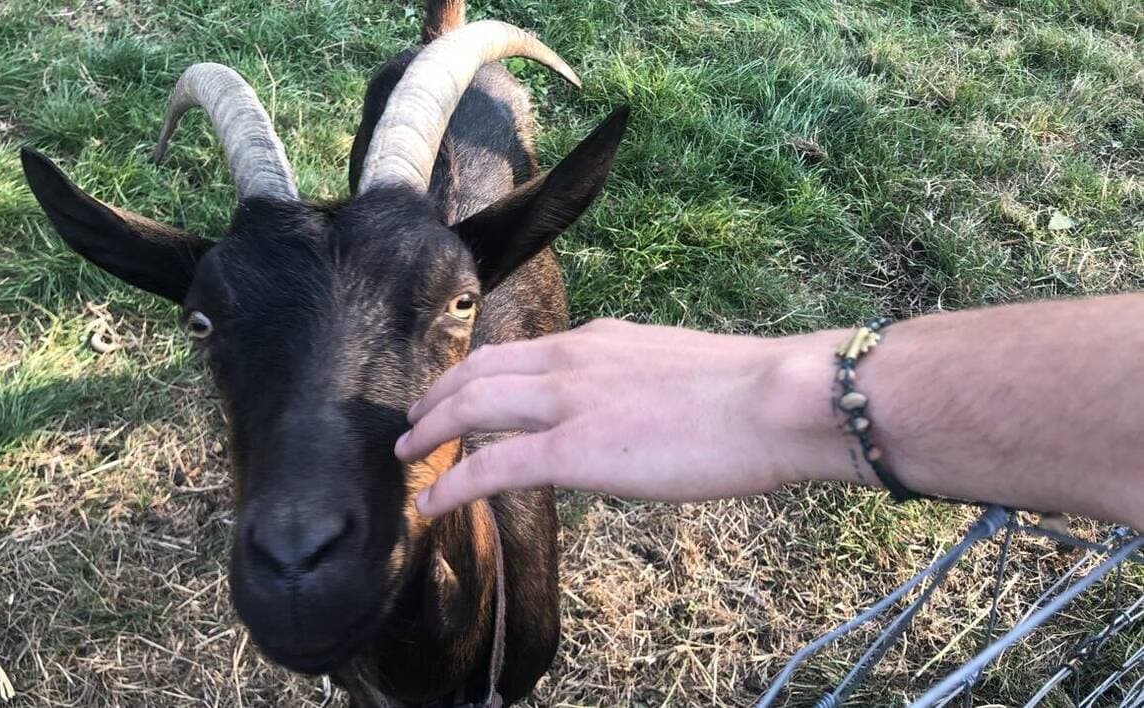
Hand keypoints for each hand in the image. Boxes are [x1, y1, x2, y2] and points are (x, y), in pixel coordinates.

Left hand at [395, 319, 831, 515]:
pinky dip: (453, 485)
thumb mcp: (676, 368)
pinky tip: (431, 504)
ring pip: (472, 407)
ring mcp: (568, 402)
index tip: (456, 392)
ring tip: (407, 455)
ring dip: (430, 431)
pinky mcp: (574, 450)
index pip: (516, 353)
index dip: (475, 374)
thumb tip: (626, 407)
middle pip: (479, 372)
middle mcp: (571, 360)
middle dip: (437, 398)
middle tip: (413, 421)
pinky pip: (492, 466)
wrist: (776, 399)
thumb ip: (635, 381)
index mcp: (598, 340)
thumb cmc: (749, 392)